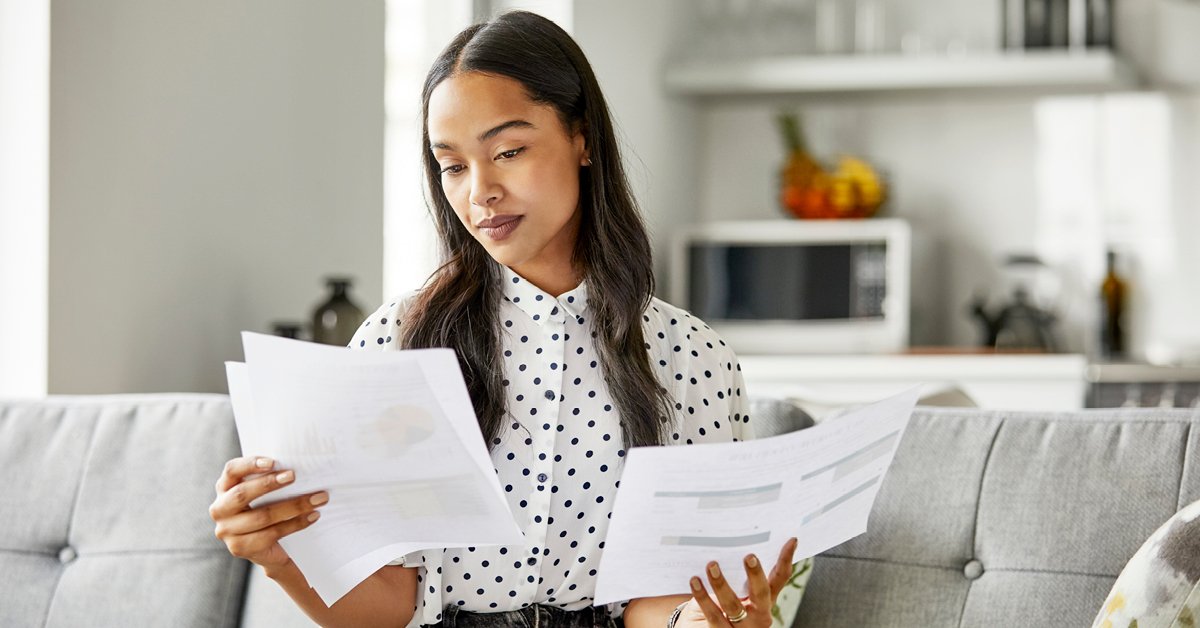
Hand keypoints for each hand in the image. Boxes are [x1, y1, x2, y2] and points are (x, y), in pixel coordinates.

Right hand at [208, 456, 328, 569]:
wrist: (269, 548)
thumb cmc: (269, 508)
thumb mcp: (265, 493)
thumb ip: (272, 478)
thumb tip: (302, 461)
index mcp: (224, 488)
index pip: (232, 471)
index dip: (250, 465)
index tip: (273, 462)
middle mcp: (220, 509)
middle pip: (242, 494)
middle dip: (269, 484)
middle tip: (294, 476)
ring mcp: (226, 531)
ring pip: (261, 516)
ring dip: (294, 506)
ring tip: (318, 498)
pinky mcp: (239, 548)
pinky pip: (271, 534)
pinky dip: (296, 523)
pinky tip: (312, 516)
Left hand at [675, 537, 797, 626]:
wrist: (701, 627)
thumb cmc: (718, 602)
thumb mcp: (732, 589)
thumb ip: (734, 573)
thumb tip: (728, 542)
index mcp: (765, 599)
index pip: (779, 578)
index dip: (786, 560)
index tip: (790, 540)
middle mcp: (759, 615)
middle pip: (761, 593)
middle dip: (756, 574)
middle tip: (749, 556)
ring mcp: (742, 627)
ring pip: (733, 605)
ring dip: (722, 583)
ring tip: (712, 565)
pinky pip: (713, 614)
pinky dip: (702, 596)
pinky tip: (695, 581)